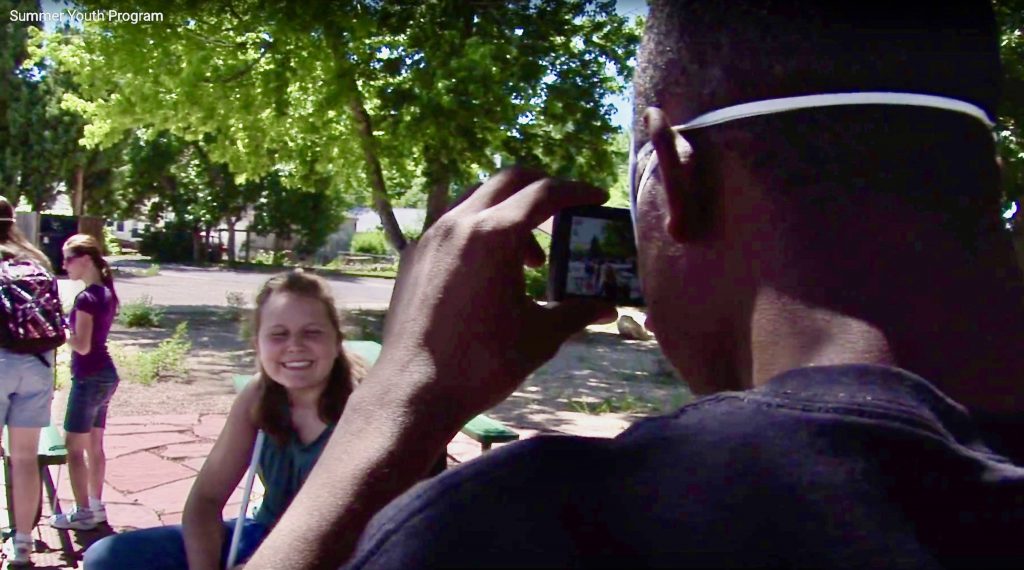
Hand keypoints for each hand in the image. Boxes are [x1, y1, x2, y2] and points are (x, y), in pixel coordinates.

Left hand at [376, 167, 616, 420]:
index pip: (545, 193)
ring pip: (476, 196)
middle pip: (508, 180)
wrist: (414, 390)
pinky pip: (452, 222)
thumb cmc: (483, 363)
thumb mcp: (540, 336)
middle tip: (566, 210)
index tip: (598, 197)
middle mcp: (460, 222)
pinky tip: (490, 268)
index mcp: (494, 234)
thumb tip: (608, 307)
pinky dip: (479, 228)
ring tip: (530, 254)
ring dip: (509, 209)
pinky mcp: (413, 255)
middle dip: (542, 188)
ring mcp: (431, 236)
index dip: (577, 191)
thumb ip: (577, 311)